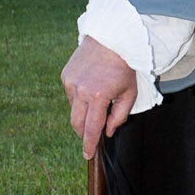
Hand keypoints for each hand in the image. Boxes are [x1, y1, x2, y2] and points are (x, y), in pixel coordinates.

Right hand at [63, 36, 137, 160]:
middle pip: (76, 123)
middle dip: (83, 133)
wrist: (110, 39)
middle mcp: (81, 91)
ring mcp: (70, 82)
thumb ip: (119, 116)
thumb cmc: (123, 67)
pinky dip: (78, 98)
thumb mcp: (129, 94)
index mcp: (98, 97)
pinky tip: (90, 87)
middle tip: (91, 136)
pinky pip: (70, 95)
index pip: (91, 128)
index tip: (87, 155)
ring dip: (83, 112)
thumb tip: (107, 132)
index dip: (89, 144)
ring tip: (96, 100)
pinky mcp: (65, 75)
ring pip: (73, 109)